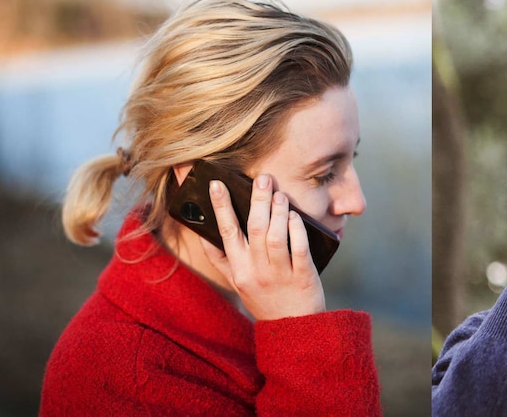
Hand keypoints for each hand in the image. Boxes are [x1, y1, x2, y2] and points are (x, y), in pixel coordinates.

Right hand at [202, 174, 324, 319]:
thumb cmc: (265, 300)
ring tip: (279, 194)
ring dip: (277, 212)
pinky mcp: (302, 277)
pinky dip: (297, 230)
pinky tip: (295, 216)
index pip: (226, 233)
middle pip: (254, 229)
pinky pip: (299, 249)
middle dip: (256, 200)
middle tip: (262, 178)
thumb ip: (223, 261)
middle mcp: (256, 271)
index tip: (217, 184)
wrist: (293, 328)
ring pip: (275, 237)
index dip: (221, 207)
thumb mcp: (238, 284)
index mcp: (239, 270)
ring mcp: (279, 274)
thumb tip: (204, 235)